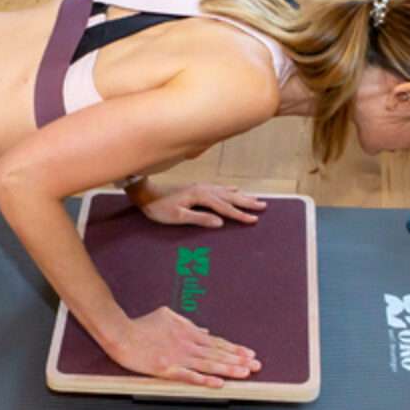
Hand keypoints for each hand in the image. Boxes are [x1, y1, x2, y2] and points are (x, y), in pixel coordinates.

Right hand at [105, 306, 261, 388]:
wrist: (121, 333)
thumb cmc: (143, 325)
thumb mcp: (168, 316)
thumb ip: (188, 324)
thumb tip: (205, 331)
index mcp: (188, 332)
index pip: (217, 342)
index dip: (234, 349)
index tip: (249, 354)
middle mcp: (187, 344)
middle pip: (217, 353)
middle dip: (238, 360)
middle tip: (256, 366)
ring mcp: (178, 357)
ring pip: (208, 364)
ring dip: (228, 369)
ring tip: (245, 374)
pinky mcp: (166, 369)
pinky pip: (189, 376)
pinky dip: (204, 380)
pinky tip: (218, 384)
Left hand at [138, 182, 265, 228]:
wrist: (146, 193)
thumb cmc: (159, 208)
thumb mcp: (177, 217)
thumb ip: (199, 219)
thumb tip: (220, 223)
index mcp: (201, 197)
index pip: (225, 208)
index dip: (240, 215)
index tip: (254, 220)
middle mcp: (204, 189)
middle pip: (230, 197)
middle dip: (247, 202)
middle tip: (264, 206)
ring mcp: (201, 187)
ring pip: (226, 192)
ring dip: (241, 196)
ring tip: (255, 199)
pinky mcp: (197, 187)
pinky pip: (220, 188)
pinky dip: (230, 190)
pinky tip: (234, 190)